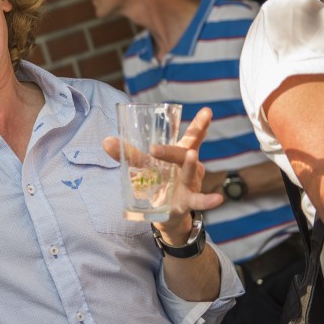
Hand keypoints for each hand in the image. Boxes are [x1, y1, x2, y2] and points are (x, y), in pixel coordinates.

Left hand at [103, 107, 223, 241]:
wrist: (164, 212)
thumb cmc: (159, 181)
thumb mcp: (144, 165)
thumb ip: (128, 154)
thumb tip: (106, 141)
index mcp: (180, 154)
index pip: (192, 137)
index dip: (200, 125)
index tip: (207, 111)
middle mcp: (189, 166)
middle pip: (183, 152)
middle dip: (170, 149)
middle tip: (153, 149)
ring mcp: (190, 183)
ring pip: (188, 172)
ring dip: (188, 164)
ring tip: (191, 156)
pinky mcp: (188, 201)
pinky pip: (199, 201)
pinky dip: (207, 201)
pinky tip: (217, 199)